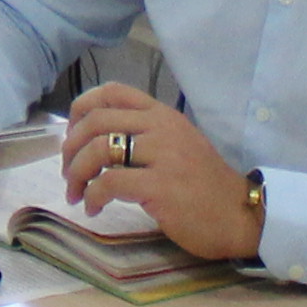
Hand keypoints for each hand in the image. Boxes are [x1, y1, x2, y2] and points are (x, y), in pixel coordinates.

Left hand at [65, 85, 255, 261]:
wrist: (240, 215)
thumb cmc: (204, 185)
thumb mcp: (177, 146)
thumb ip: (144, 136)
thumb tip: (96, 141)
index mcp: (163, 115)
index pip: (112, 91)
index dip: (81, 109)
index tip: (72, 134)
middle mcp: (162, 128)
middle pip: (96, 120)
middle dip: (70, 147)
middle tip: (67, 172)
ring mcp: (163, 155)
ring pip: (99, 149)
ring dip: (76, 173)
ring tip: (76, 193)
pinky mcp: (160, 186)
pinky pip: (109, 183)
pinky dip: (92, 196)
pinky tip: (93, 208)